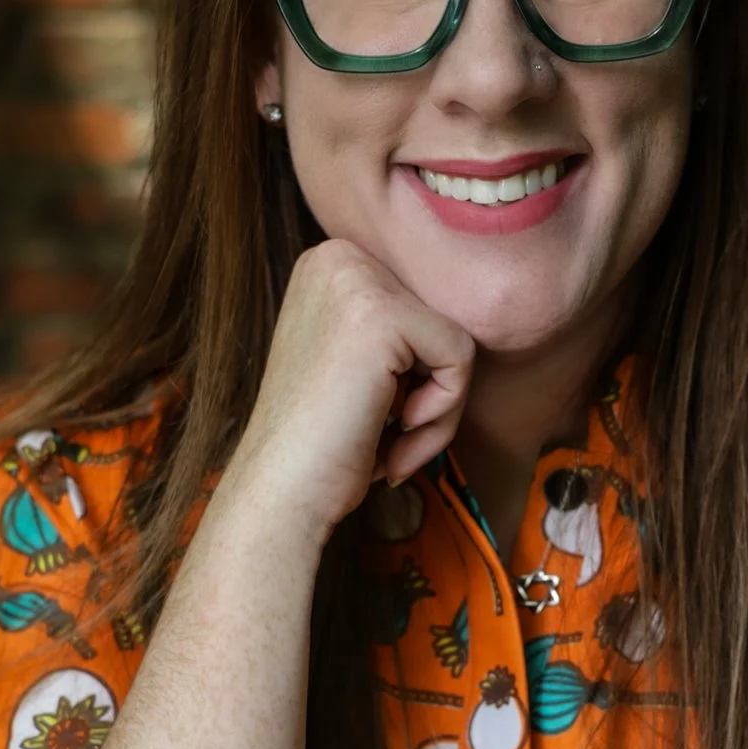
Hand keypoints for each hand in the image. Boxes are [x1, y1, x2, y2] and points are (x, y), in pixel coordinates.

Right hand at [226, 237, 475, 534]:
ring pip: (456, 342)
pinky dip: (442, 412)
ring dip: (438, 410)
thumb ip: (400, 332)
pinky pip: (461, 358)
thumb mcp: (356, 363)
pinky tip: (394, 434)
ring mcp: (357, 280)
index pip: (422, 312)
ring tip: (390, 442)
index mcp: (330, 263)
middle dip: (430, 392)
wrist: (281, 492)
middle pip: (441, 322)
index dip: (416, 377)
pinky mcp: (382, 315)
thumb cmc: (323, 445)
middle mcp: (339, 257)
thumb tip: (466, 320)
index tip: (380, 417)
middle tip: (388, 437)